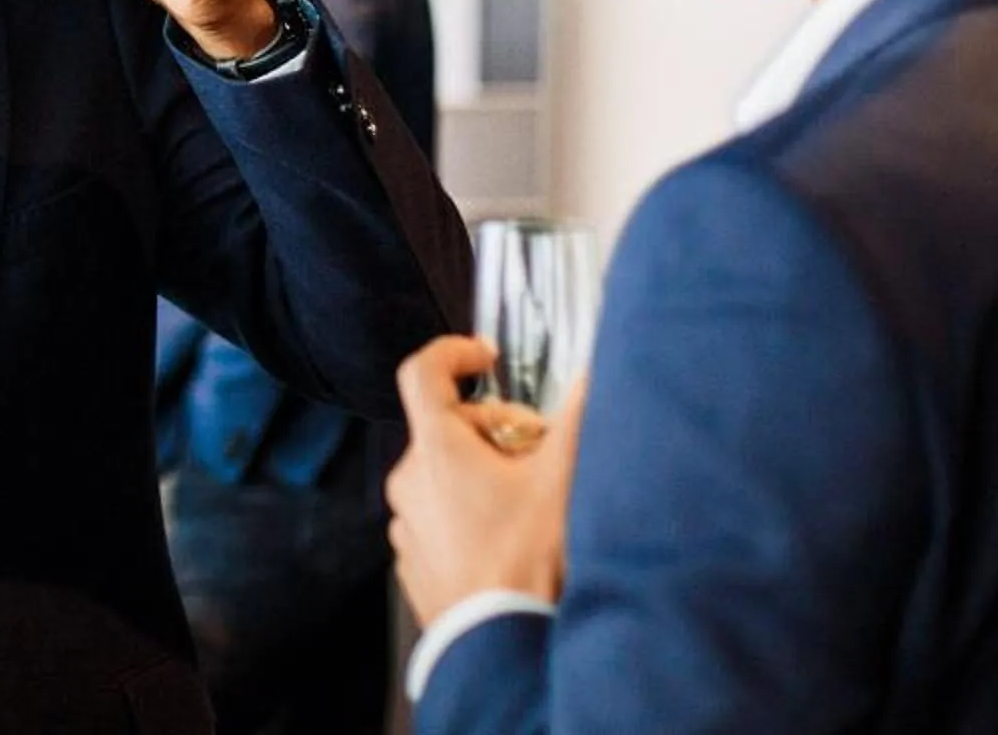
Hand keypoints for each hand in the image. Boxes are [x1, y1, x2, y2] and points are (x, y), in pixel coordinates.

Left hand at [384, 336, 587, 624]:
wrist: (500, 644)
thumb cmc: (527, 562)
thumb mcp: (562, 481)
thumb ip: (577, 419)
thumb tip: (591, 377)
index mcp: (436, 450)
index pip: (422, 371)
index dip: (454, 353)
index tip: (488, 359)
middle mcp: (408, 480)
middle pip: (450, 427)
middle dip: (498, 432)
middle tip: (540, 456)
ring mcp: (406, 522)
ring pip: (446, 474)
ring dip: (486, 475)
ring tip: (529, 504)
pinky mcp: (413, 558)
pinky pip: (441, 515)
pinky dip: (471, 512)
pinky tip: (509, 538)